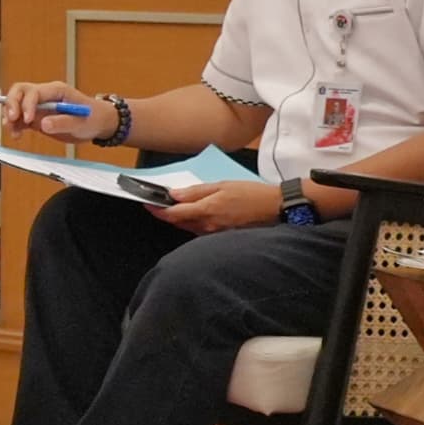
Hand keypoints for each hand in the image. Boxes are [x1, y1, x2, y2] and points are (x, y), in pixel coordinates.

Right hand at [0, 82, 102, 138]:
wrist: (99, 123)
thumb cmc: (94, 118)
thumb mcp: (82, 122)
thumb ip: (63, 122)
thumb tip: (43, 124)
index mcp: (56, 90)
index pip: (34, 92)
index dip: (27, 105)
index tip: (27, 120)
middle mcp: (45, 95)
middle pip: (19, 91)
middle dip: (11, 104)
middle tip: (11, 120)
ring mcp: (39, 105)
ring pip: (16, 103)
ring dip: (10, 116)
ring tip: (14, 132)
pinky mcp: (37, 116)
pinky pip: (20, 117)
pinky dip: (15, 125)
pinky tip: (17, 135)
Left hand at [154, 178, 287, 233]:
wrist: (276, 209)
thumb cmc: (252, 194)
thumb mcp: (222, 186)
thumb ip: (196, 191)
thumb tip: (174, 195)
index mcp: (206, 210)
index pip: (172, 214)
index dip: (156, 210)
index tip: (147, 204)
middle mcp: (208, 226)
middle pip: (178, 223)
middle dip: (166, 214)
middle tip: (158, 204)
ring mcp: (215, 235)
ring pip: (188, 228)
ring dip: (179, 219)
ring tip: (176, 207)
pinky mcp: (222, 238)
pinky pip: (201, 232)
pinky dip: (193, 224)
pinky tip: (196, 215)